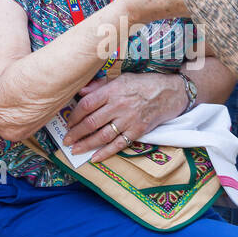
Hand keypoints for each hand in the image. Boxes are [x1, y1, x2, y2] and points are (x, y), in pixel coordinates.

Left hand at [63, 72, 186, 161]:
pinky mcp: (138, 130)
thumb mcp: (122, 78)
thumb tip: (81, 92)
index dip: (74, 115)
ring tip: (75, 150)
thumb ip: (100, 85)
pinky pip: (119, 144)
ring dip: (86, 144)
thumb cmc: (144, 83)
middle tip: (67, 140)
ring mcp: (128, 119)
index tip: (68, 122)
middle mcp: (119, 106)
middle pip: (91, 122)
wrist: (171, 92)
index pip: (86, 104)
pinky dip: (106, 153)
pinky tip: (95, 158)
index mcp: (112, 91)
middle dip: (76, 133)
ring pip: (102, 135)